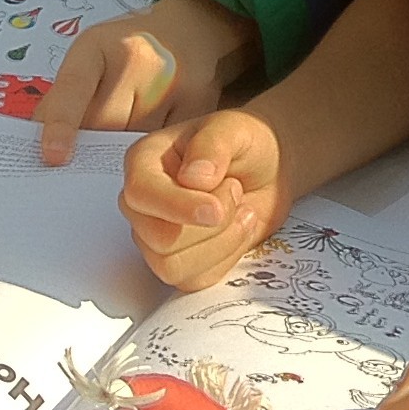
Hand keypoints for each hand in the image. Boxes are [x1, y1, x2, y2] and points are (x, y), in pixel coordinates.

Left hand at [36, 0, 256, 164]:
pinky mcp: (201, 107)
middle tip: (77, 179)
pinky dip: (157, 162)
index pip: (75, 85)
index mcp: (100, 46)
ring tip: (117, 169)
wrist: (192, 30)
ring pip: (139, 142)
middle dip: (90, 152)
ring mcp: (175, 85)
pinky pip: (171, 148)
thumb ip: (64, 97)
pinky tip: (151, 166)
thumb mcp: (91, 56)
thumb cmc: (129, 50)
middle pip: (108, 125)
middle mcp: (140, 62)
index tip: (53, 157)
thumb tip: (37, 146)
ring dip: (123, 162)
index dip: (62, 123)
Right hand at [119, 109, 288, 290]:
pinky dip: (226, 259)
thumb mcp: (233, 129)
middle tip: (236, 192)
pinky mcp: (180, 261)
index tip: (215, 209)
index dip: (177, 207)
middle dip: (210, 225)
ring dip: (220, 244)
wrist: (266, 168)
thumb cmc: (243, 144)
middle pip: (158, 239)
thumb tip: (192, 177)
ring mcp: (156, 237)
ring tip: (241, 212)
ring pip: (173, 266)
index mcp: (144, 163)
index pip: (141, 194)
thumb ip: (212, 146)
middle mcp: (143, 204)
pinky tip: (239, 230)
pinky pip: (195, 280)